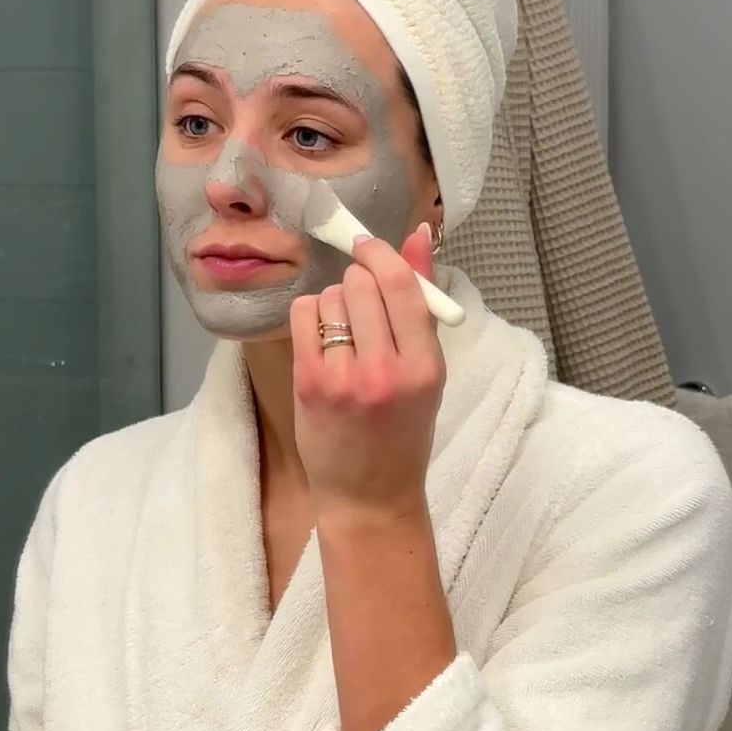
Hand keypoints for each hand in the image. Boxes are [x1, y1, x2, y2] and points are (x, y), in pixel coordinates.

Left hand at [290, 223, 445, 513]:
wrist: (370, 496)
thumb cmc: (404, 431)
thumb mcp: (428, 371)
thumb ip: (422, 303)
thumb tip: (419, 234)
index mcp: (426, 367)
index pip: (402, 286)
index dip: (382, 254)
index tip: (369, 247)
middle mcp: (386, 371)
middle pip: (362, 284)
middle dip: (358, 281)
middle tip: (361, 305)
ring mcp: (344, 379)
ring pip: (330, 297)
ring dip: (334, 302)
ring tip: (345, 333)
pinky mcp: (309, 384)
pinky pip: (303, 316)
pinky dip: (311, 316)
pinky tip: (322, 339)